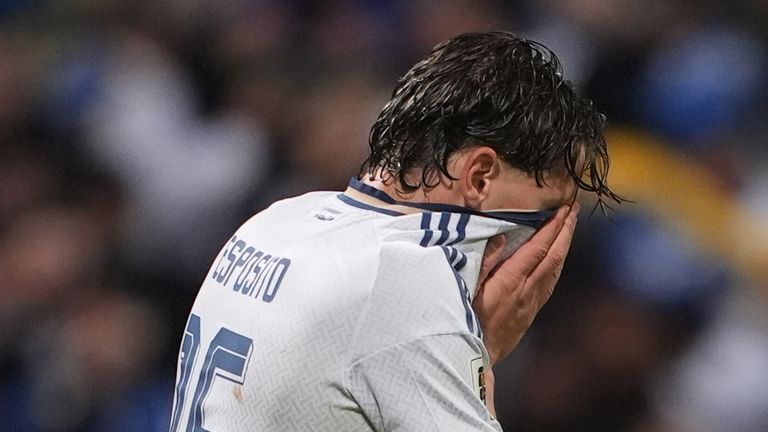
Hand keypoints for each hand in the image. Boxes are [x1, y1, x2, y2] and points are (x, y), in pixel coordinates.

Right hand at [473, 203, 578, 364]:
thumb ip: (484, 263)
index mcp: (511, 281)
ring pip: (556, 269)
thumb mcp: (467, 289)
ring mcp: (532, 302)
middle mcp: (527, 290)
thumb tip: (500, 238)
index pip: (538, 248)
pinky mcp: (531, 311)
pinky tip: (558, 258)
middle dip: (565, 231)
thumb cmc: (467, 321)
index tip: (562, 210)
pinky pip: (551, 282)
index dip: (552, 227)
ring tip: (569, 226)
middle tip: (574, 210)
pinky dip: (557, 263)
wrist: (477, 356)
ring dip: (565, 245)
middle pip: (554, 256)